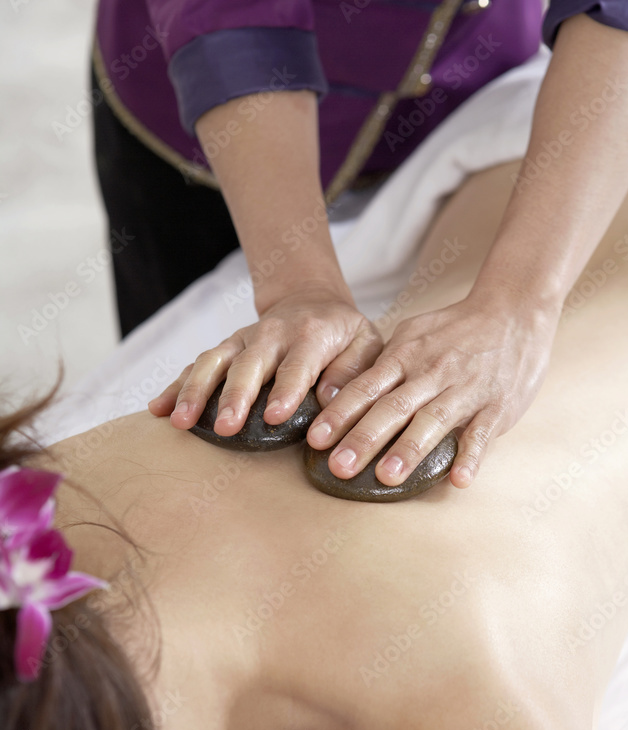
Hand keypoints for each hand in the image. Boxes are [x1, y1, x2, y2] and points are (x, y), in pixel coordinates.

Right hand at [148, 285, 382, 432]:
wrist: (312, 301)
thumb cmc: (345, 334)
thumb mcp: (367, 343)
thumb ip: (353, 370)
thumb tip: (329, 398)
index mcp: (311, 335)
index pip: (297, 365)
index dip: (285, 390)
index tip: (274, 417)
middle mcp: (270, 335)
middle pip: (248, 365)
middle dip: (234, 397)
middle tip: (225, 428)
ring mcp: (242, 341)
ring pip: (213, 362)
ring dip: (195, 391)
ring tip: (180, 422)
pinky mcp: (225, 349)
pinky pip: (196, 366)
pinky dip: (176, 386)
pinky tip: (158, 409)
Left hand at [305, 291, 559, 487]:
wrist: (515, 310)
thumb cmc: (456, 330)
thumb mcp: (413, 335)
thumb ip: (383, 365)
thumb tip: (343, 393)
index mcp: (406, 356)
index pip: (366, 387)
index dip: (340, 414)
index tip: (316, 440)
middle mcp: (431, 373)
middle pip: (392, 407)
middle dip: (364, 438)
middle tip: (339, 467)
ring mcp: (465, 389)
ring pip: (433, 420)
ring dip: (410, 448)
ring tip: (388, 477)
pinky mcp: (497, 405)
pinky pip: (482, 432)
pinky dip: (471, 455)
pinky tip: (459, 480)